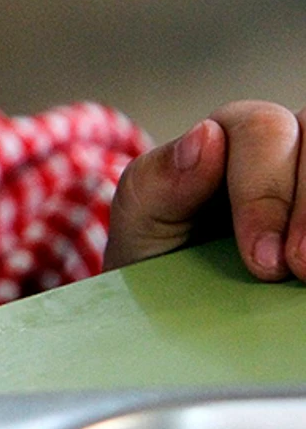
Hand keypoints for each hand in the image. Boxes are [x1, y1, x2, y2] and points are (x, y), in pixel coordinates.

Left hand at [106, 101, 305, 278]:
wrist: (172, 297)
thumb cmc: (155, 249)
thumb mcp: (140, 221)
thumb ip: (158, 181)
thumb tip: (206, 137)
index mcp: (231, 133)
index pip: (264, 131)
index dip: (266, 194)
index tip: (261, 260)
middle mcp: (288, 141)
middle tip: (300, 268)